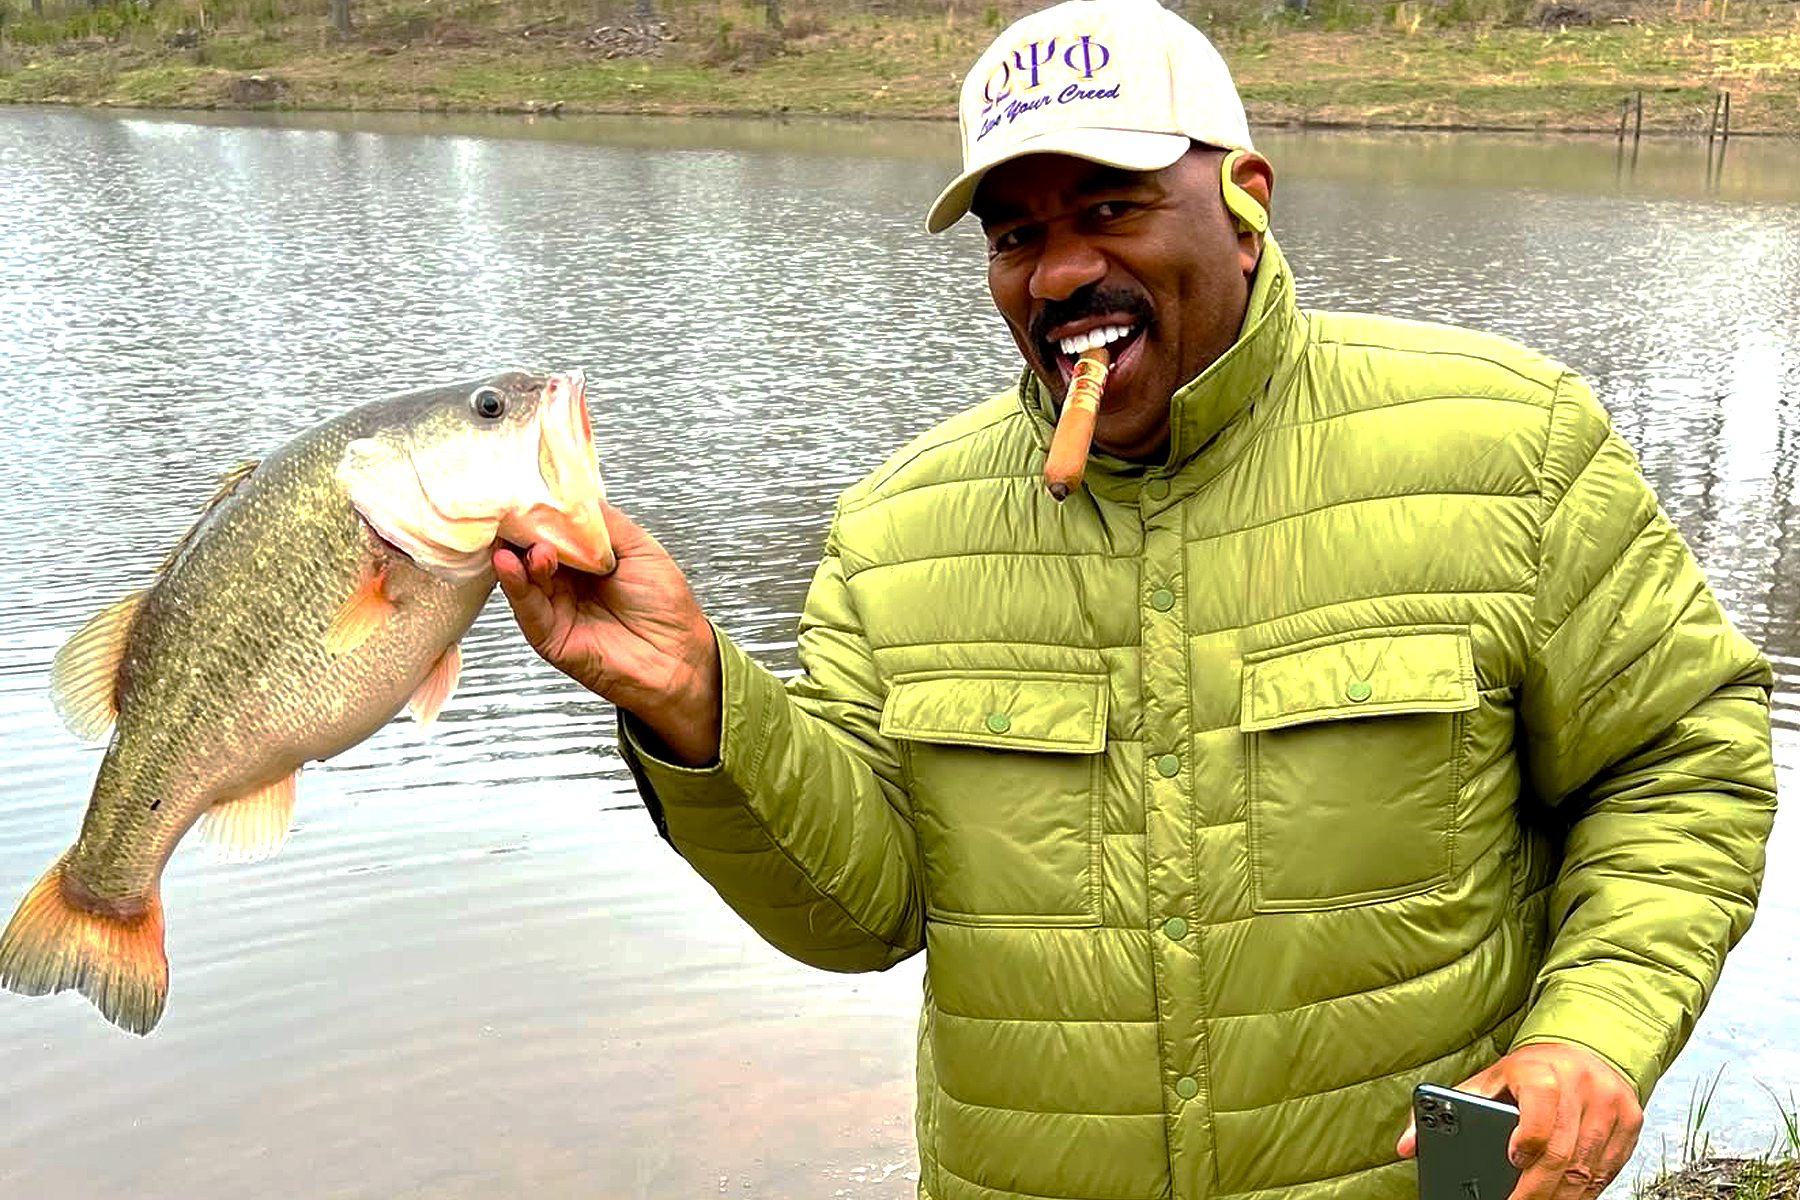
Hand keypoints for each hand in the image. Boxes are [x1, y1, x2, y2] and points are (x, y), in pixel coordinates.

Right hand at [493, 501, 721, 765]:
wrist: (678, 657)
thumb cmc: (666, 605)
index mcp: (587, 558)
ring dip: (521, 556)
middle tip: (511, 512)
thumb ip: (604, 523)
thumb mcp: (639, 548)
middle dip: (521, 530)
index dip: (539, 511)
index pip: (553, 529)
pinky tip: (511, 564)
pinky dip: (515, 584)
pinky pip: (525, 606)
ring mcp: (554, 607)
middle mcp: (566, 580)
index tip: (525, 491)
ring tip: (529, 545)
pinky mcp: (548, 634)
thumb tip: (572, 495)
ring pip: (523, 575)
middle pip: (530, 549)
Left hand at [1397, 1043, 1642, 1199]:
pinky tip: (1566, 1197)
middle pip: (1562, 1151)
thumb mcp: (1488, 1080)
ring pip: (1587, 1167)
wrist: (1586, 1048)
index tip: (1513, 1161)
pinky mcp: (1630, 1120)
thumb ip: (1447, 1109)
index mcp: (1541, 1070)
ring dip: (1562, 1196)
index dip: (1527, 1141)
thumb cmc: (1531, 1070)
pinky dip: (1586, 1189)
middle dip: (1537, 1190)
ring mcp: (1609, 1104)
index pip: (1539, 1110)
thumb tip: (1405, 1145)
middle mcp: (1580, 1085)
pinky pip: (1608, 1168)